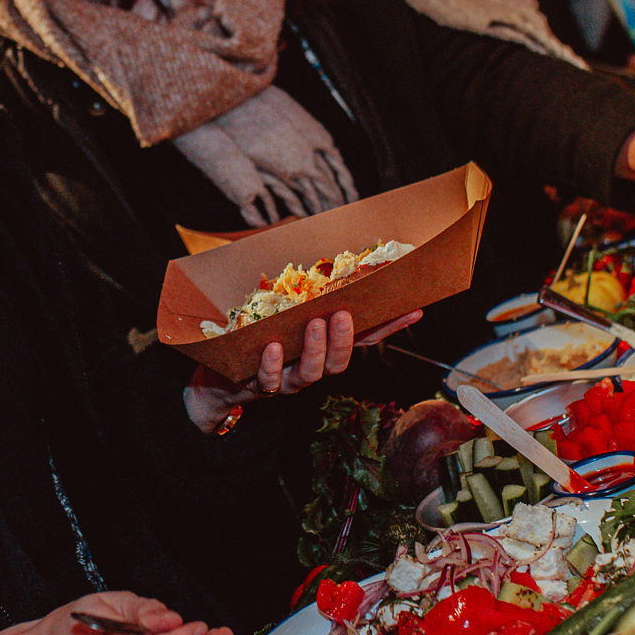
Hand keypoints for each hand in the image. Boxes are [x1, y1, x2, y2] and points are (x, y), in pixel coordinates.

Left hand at [183, 309, 422, 432]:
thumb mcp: (283, 313)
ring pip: (310, 373)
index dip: (389, 326)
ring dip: (315, 349)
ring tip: (315, 325)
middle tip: (344, 315)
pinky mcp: (261, 386)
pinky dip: (272, 365)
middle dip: (344, 338)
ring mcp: (288, 380)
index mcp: (323, 348)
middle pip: (340, 361)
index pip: (363, 338)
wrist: (220, 380)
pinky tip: (274, 348)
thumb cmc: (258, 338)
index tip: (414, 309)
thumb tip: (318, 248)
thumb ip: (304, 291)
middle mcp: (312, 366)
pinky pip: (269, 380)